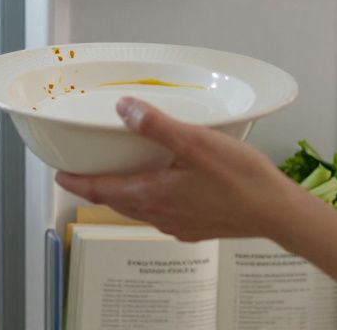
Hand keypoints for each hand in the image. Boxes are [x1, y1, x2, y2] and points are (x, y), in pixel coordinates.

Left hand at [55, 97, 303, 243]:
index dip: (76, 183)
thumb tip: (123, 109)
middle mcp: (159, 216)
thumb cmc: (240, 179)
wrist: (276, 212)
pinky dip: (152, 199)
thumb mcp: (194, 142)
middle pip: (118, 202)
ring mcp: (178, 225)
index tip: (60, 175)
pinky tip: (165, 188)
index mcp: (151, 195)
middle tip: (85, 173)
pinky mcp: (197, 227)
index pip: (101, 191)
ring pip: (140, 209)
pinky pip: (163, 214)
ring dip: (125, 193)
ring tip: (121, 176)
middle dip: (98, 187)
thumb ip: (155, 125)